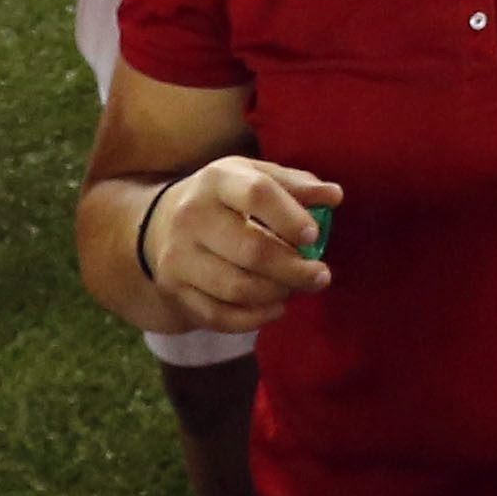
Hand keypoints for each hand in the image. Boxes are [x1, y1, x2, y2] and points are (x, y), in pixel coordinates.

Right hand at [140, 156, 341, 331]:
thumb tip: (334, 196)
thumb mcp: (256, 176)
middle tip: (321, 275)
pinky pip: (218, 315)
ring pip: (236, 288)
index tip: (315, 236)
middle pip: (250, 250)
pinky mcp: (174, 289)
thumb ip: (296, 184)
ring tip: (298, 289)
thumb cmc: (226, 198)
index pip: (257, 193)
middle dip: (294, 269)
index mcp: (217, 180)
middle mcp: (191, 216)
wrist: (161, 224)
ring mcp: (178, 256)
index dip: (291, 217)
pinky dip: (253, 318)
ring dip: (277, 293)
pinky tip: (276, 307)